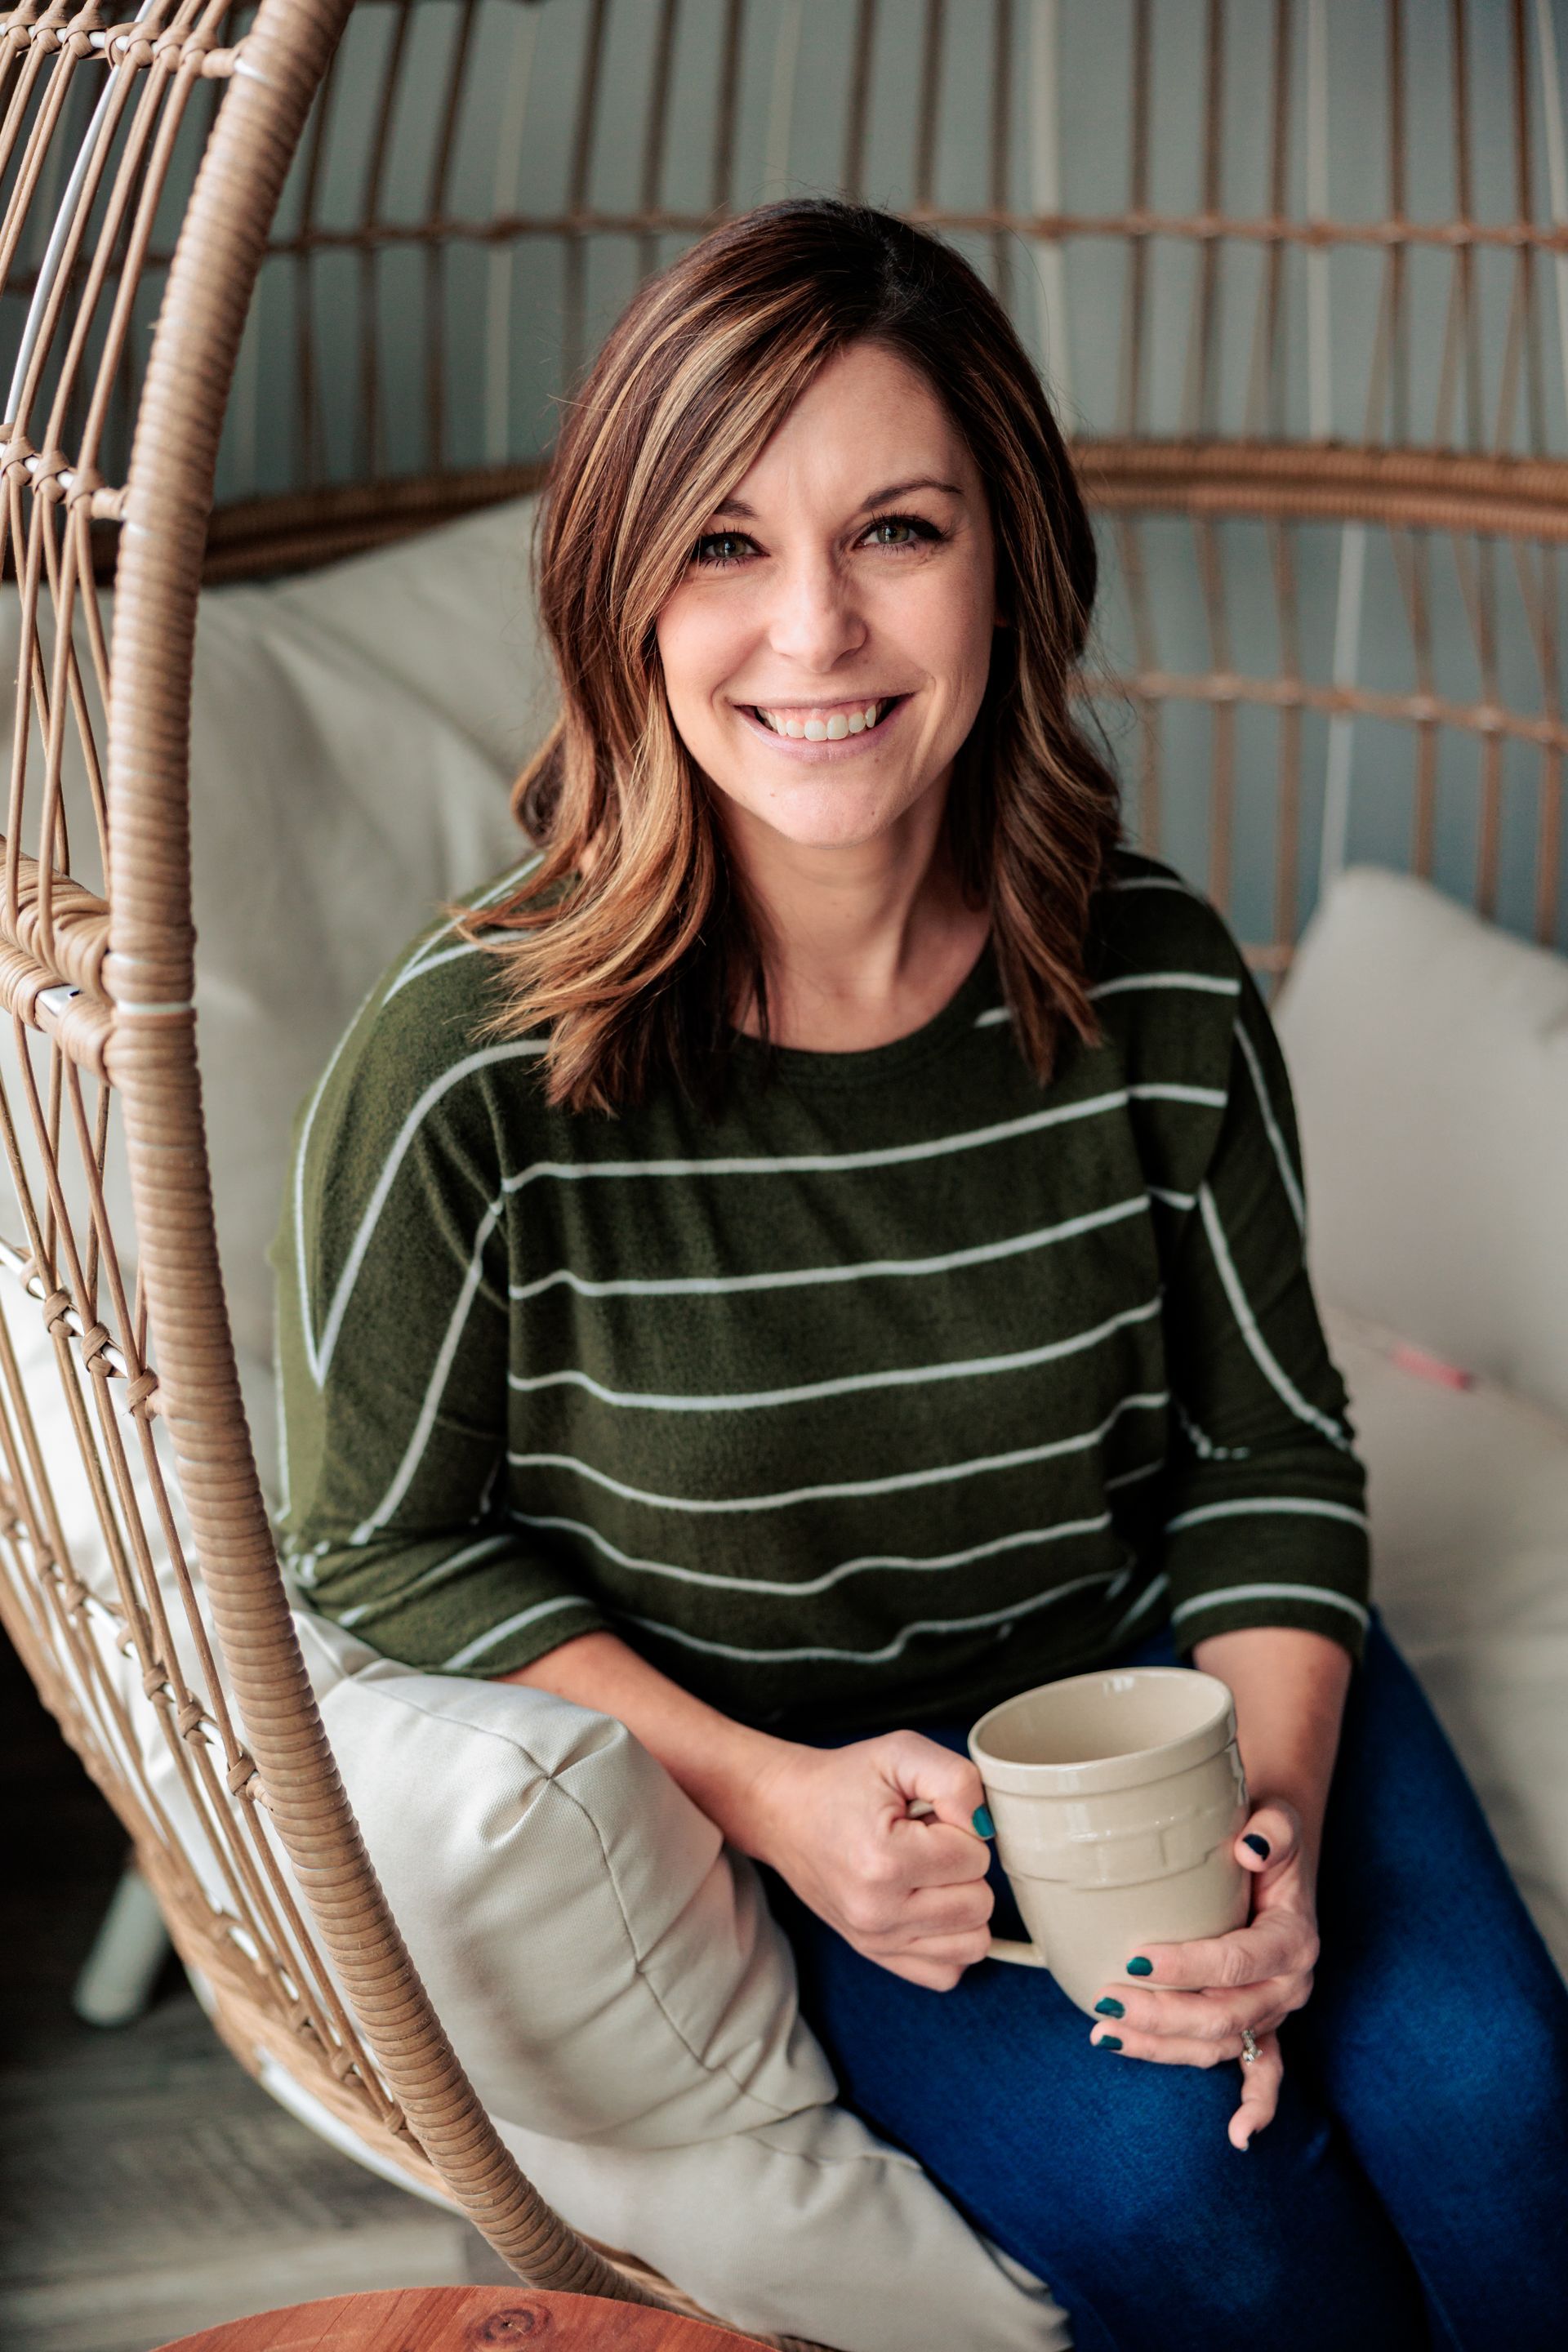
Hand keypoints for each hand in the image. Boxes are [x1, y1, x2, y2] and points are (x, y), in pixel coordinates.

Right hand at [747, 1732, 994, 1988]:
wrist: (785, 1812)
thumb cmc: (842, 1782)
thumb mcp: (900, 1752)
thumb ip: (956, 1780)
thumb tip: (985, 1827)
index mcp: (884, 1861)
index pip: (975, 1858)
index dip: (962, 1827)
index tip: (928, 1817)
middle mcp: (878, 1912)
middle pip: (980, 1904)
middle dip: (964, 1867)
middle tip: (927, 1842)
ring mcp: (875, 1941)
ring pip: (973, 1944)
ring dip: (962, 1904)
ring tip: (927, 1873)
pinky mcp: (876, 1955)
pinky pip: (948, 1972)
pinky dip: (949, 1941)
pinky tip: (929, 1904)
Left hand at [1087, 1799, 1318, 2148]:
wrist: (1277, 1849)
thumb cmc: (1267, 1833)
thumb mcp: (1276, 1817)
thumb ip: (1271, 1830)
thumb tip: (1249, 1849)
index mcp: (1292, 1941)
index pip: (1235, 1963)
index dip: (1186, 1966)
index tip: (1135, 1957)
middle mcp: (1288, 1985)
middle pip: (1223, 2015)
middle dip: (1161, 2015)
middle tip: (1105, 2001)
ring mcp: (1274, 2011)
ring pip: (1221, 2046)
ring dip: (1165, 2047)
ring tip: (1108, 2036)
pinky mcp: (1261, 2024)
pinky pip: (1265, 2074)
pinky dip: (1256, 2106)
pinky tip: (1238, 2136)